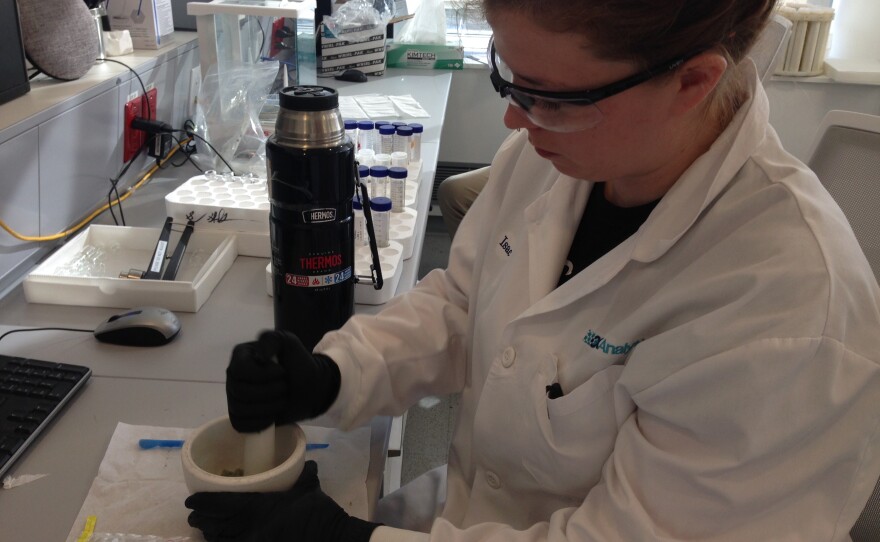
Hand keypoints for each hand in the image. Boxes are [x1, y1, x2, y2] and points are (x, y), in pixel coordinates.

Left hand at [186, 460, 379, 541]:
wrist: (330, 537)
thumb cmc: (318, 511)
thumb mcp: (308, 486)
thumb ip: (301, 473)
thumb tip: (303, 460)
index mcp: (258, 507)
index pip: (222, 504)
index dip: (203, 502)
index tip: (191, 499)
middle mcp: (249, 528)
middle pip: (217, 525)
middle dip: (202, 519)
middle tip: (193, 513)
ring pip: (221, 540)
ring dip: (209, 534)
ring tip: (202, 527)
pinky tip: (219, 541)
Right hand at [226, 330, 340, 431]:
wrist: (311, 388)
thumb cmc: (299, 363)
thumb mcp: (288, 342)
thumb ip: (271, 340)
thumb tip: (257, 357)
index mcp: (241, 356)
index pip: (240, 370)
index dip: (262, 375)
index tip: (281, 371)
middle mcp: (233, 376)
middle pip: (240, 391)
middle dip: (269, 392)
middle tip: (284, 387)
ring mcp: (234, 397)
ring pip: (241, 409)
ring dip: (268, 407)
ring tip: (282, 400)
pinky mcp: (241, 417)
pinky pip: (241, 424)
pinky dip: (260, 422)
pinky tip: (272, 416)